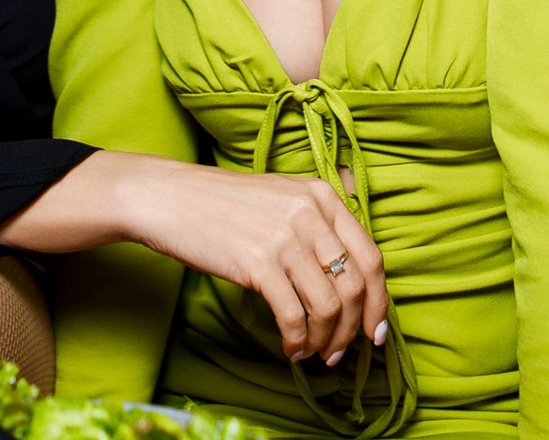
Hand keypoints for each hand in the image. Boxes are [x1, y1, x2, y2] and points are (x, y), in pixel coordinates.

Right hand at [0, 150, 387, 365]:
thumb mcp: (281, 195)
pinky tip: (290, 349)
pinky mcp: (258, 263)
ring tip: (314, 353)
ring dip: (326, 340)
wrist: (169, 199)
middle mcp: (310, 213)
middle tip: (343, 351)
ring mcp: (284, 237)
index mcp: (321, 195)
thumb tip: (356, 272)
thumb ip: (319, 220)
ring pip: (329, 305)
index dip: (379, 301)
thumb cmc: (224, 204)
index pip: (371, 256)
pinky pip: (294, 315)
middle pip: (356, 285)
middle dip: (356, 328)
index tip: (374, 330)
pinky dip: (297, 340)